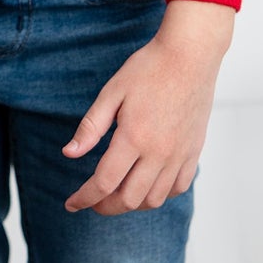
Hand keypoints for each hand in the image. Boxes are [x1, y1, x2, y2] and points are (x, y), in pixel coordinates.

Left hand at [62, 0, 234, 214]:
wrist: (189, 56)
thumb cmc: (148, 69)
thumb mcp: (112, 93)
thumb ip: (91, 127)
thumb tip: (69, 153)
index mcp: (134, 137)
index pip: (104, 183)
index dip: (85, 198)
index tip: (71, 204)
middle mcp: (159, 152)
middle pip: (129, 199)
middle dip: (105, 206)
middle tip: (92, 201)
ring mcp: (179, 155)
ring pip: (154, 199)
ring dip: (132, 204)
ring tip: (116, 194)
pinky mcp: (193, 152)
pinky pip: (177, 188)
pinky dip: (159, 195)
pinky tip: (146, 185)